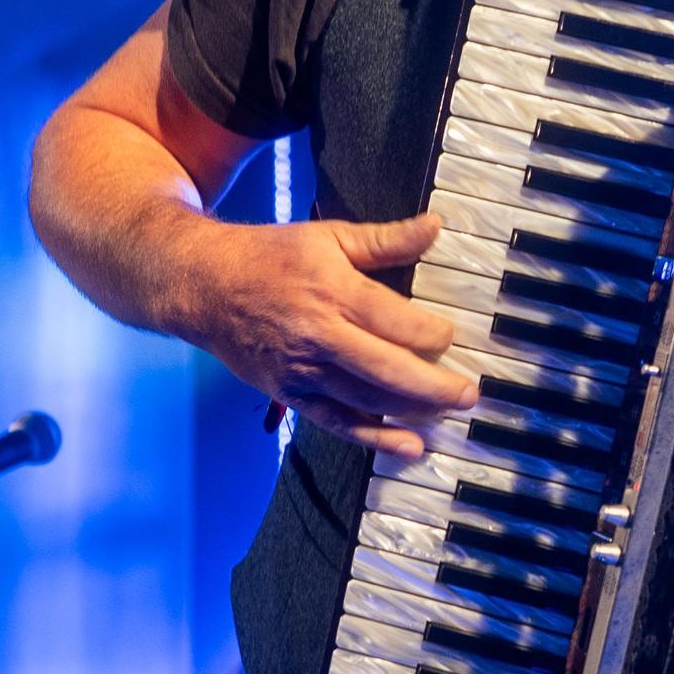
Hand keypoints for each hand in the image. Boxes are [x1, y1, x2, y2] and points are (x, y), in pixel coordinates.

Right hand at [184, 214, 476, 458]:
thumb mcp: (328, 237)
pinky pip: (339, 423)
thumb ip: (385, 239)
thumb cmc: (269, 257)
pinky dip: (376, 438)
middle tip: (470, 392)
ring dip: (415, 412)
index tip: (451, 335)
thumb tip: (435, 226)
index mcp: (334, 291)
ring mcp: (304, 370)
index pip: (400, 323)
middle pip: (391, 371)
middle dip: (438, 386)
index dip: (435, 334)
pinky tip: (409, 447)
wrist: (203, 286)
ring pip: (370, 401)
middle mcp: (320, 336)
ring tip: (448, 413)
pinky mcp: (292, 395)